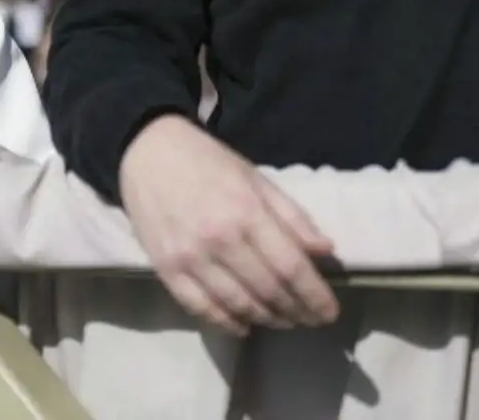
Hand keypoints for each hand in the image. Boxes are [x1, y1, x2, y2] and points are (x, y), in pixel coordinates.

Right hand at [119, 115, 339, 335]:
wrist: (148, 152)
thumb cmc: (209, 162)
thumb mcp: (257, 179)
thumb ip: (291, 216)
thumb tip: (324, 251)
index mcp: (247, 212)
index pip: (290, 267)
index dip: (314, 295)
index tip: (329, 311)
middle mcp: (220, 240)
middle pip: (268, 291)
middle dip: (296, 311)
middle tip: (310, 319)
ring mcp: (190, 258)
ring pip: (238, 305)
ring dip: (267, 319)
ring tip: (284, 321)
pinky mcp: (166, 270)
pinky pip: (201, 309)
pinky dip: (227, 324)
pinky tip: (244, 326)